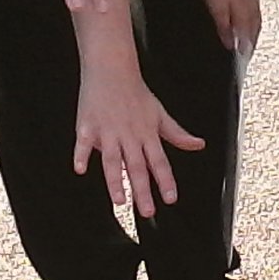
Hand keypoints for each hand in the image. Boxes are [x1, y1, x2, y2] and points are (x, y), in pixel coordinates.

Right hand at [74, 60, 204, 215]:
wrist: (112, 68)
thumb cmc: (136, 93)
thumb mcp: (160, 114)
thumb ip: (177, 134)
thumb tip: (198, 144)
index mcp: (147, 134)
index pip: (159, 162)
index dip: (166, 180)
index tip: (171, 198)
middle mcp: (128, 135)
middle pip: (137, 167)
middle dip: (142, 190)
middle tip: (147, 211)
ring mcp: (107, 131)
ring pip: (112, 159)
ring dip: (115, 180)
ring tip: (120, 200)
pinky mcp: (87, 125)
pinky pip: (83, 143)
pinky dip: (81, 155)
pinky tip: (80, 169)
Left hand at [201, 0, 261, 52]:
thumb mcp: (217, 8)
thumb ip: (224, 28)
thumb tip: (230, 45)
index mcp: (245, 17)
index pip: (247, 41)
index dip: (244, 52)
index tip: (242, 60)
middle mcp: (253, 9)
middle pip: (254, 33)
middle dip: (251, 44)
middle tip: (247, 54)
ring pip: (256, 22)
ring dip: (253, 33)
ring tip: (248, 40)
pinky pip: (255, 10)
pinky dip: (252, 20)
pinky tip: (248, 19)